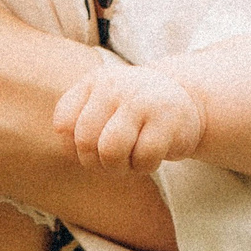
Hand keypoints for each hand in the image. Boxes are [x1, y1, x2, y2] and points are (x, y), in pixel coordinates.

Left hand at [53, 57, 203, 172]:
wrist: (186, 101)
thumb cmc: (134, 115)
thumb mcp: (102, 108)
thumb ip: (78, 124)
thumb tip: (69, 149)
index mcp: (92, 83)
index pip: (64, 124)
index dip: (74, 148)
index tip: (95, 148)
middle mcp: (113, 86)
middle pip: (85, 142)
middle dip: (99, 163)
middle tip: (116, 159)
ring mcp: (140, 99)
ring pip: (110, 152)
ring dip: (120, 167)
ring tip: (132, 158)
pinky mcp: (167, 118)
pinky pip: (143, 158)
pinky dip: (146, 166)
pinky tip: (154, 153)